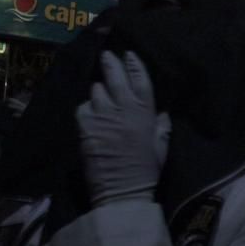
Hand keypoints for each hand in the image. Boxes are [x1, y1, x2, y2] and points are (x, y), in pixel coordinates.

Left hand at [76, 51, 170, 205]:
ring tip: (100, 91)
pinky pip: (83, 107)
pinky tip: (90, 113)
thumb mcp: (161, 146)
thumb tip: (161, 110)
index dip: (135, 64)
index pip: (141, 79)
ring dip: (99, 89)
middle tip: (107, 55)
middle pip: (116, 77)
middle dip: (111, 63)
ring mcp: (102, 117)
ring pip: (97, 90)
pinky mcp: (85, 127)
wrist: (121, 191)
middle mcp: (123, 110)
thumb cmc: (146, 170)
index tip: (129, 54)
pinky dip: (86, 108)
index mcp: (145, 113)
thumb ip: (161, 125)